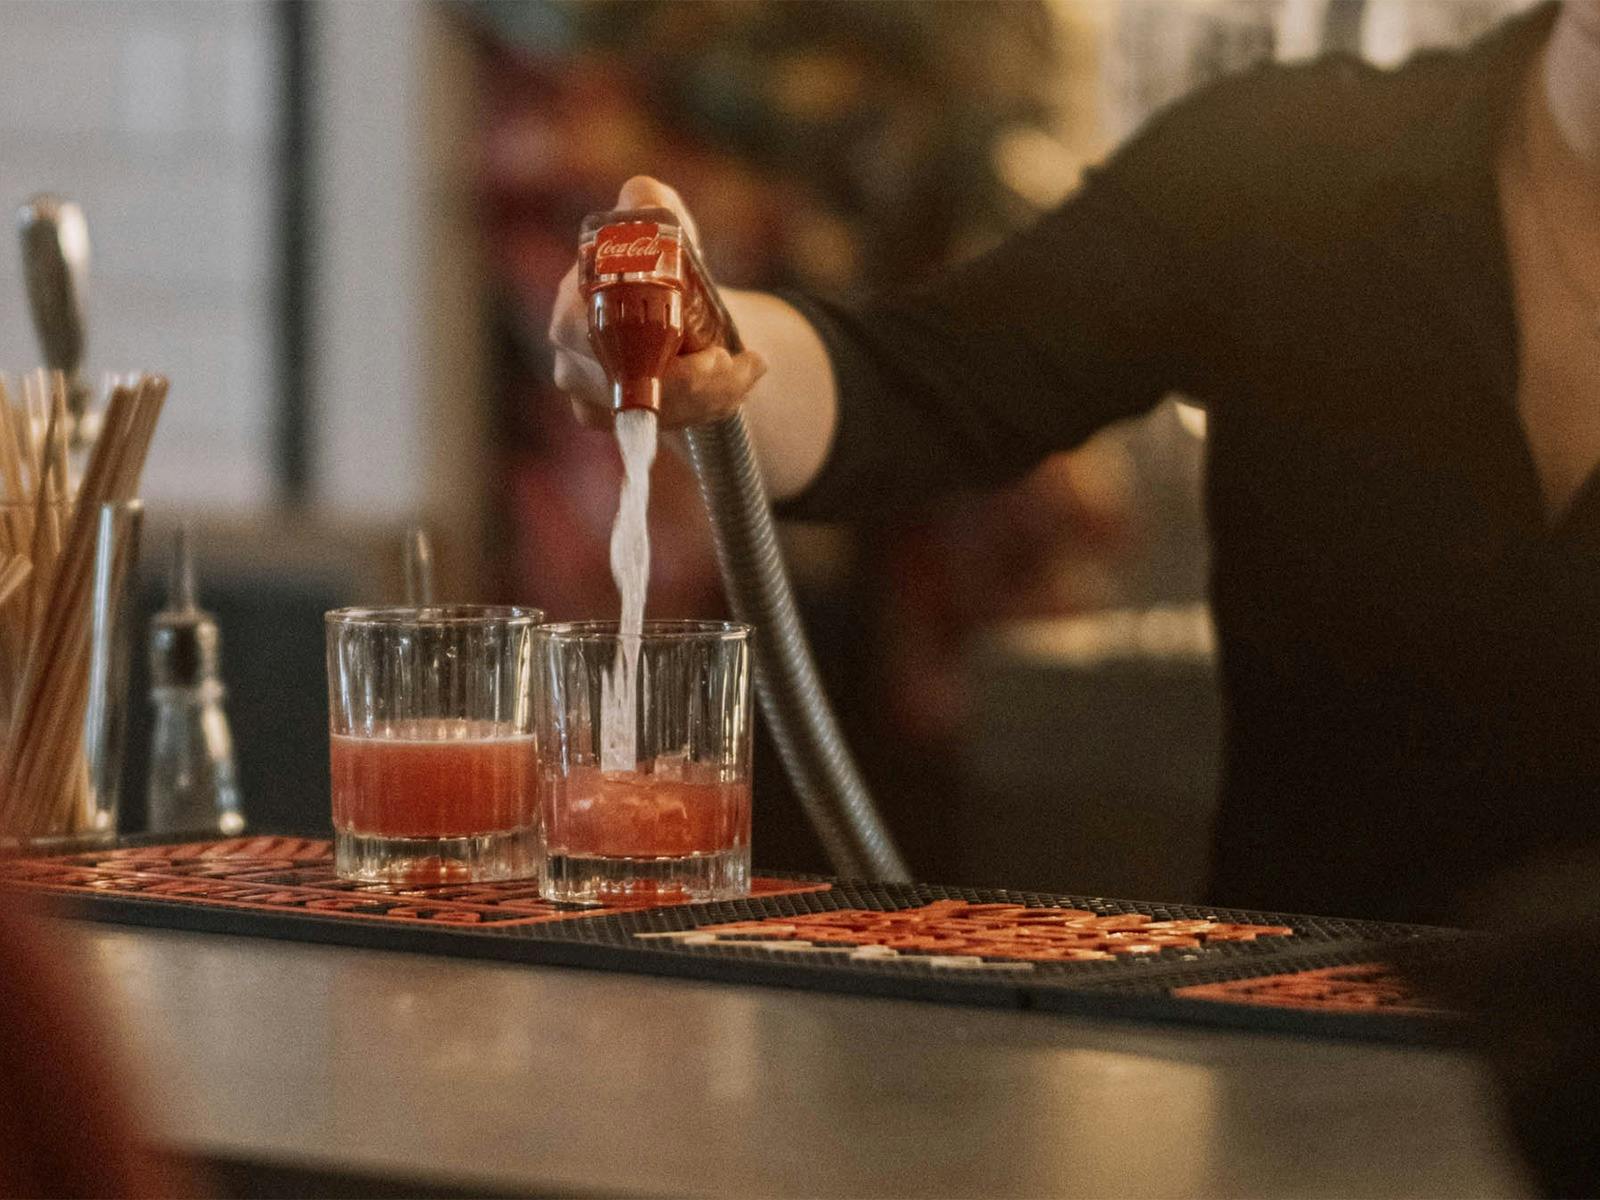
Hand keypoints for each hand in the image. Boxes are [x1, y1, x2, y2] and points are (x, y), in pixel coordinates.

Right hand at [549, 175, 766, 430]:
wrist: (683, 310)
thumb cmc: (664, 264)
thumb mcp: (663, 227)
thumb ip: (649, 204)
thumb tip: (640, 193)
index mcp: (570, 313)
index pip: (599, 345)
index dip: (650, 352)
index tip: (708, 354)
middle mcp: (573, 363)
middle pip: (630, 389)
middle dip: (695, 386)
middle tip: (737, 365)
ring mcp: (594, 401)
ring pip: (654, 414)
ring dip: (712, 396)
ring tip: (746, 367)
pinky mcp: (620, 425)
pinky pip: (666, 428)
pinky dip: (709, 409)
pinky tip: (734, 385)